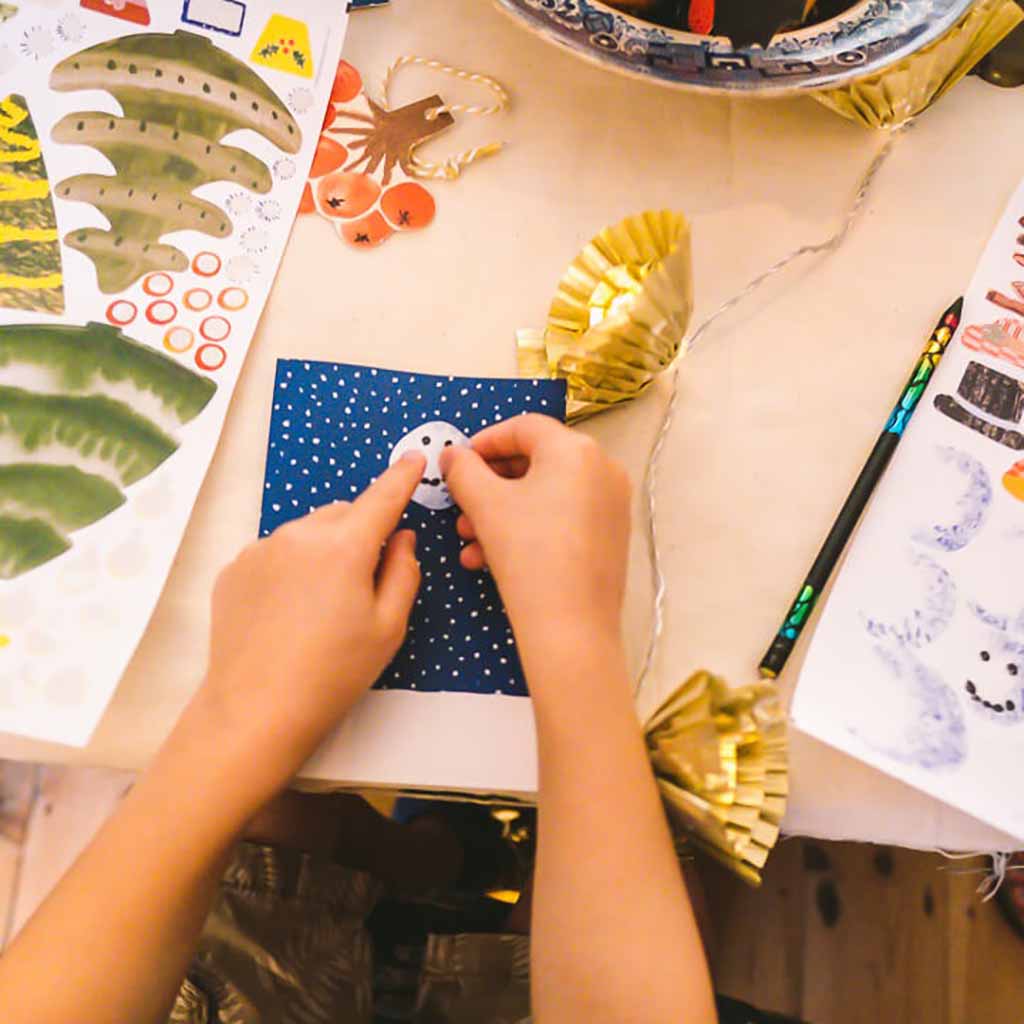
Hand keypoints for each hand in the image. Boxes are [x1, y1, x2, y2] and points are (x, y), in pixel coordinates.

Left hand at [200, 452, 424, 787]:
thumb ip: (403, 572)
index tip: (414, 459)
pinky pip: (275, 553)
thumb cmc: (333, 673)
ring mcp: (261, 549)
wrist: (255, 710)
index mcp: (345, 546)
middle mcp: (299, 535)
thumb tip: (401, 538)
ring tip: (321, 605)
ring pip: (307, 533)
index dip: (402, 478)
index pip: (382, 498)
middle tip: (364, 581)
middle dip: (360, 532)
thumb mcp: (388, 628)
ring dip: (323, 550)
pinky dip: (290, 567)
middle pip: (342, 515)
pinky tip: (288, 611)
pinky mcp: (234, 568)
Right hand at [442, 415, 630, 672]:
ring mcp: (611, 504)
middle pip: (535, 461)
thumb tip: (452, 456)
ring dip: (501, 512)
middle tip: (460, 504)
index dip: (484, 441)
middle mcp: (602, 469)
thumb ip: (463, 470)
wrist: (570, 627)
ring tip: (469, 540)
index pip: (524, 427)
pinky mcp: (610, 536)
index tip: (457, 461)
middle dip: (489, 485)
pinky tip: (490, 557)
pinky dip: (526, 528)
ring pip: (544, 495)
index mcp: (576, 450)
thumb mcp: (485, 505)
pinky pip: (561, 518)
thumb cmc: (528, 556)